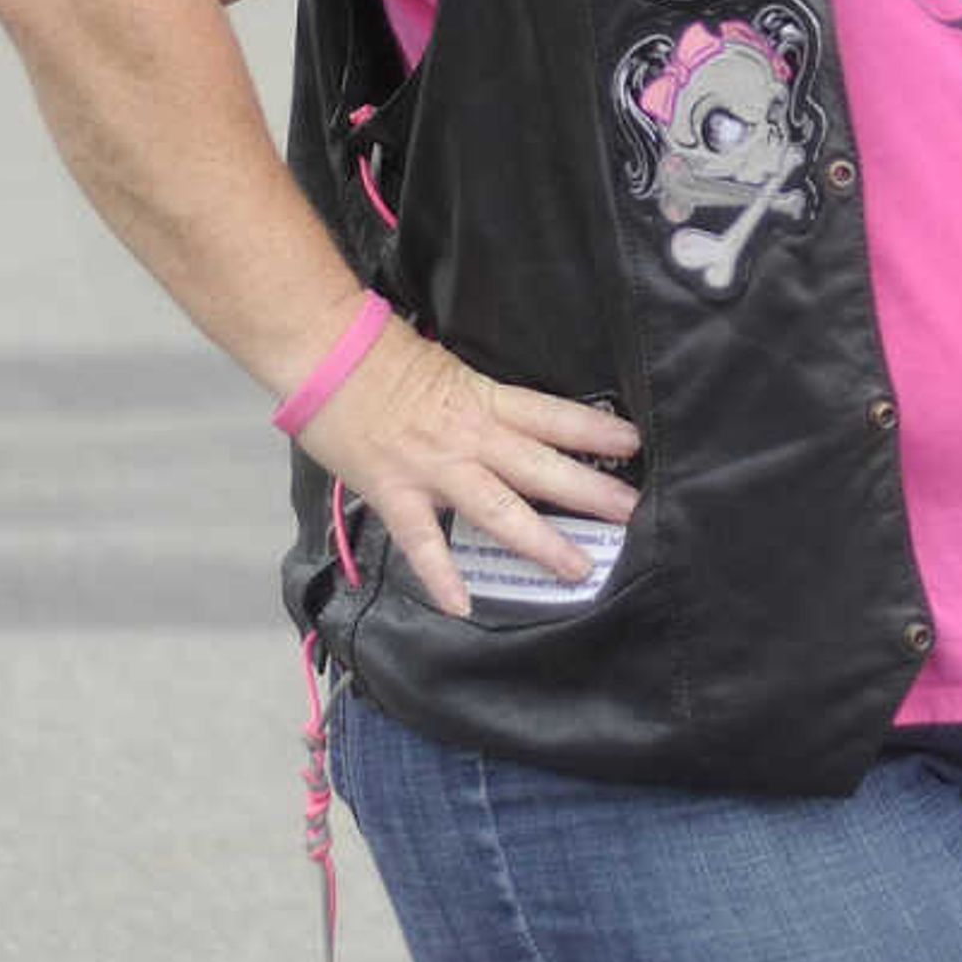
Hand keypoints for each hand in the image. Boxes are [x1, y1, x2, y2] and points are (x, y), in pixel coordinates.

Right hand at [290, 324, 643, 617]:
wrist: (326, 354)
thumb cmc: (383, 354)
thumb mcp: (448, 367)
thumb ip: (480, 400)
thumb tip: (510, 419)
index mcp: (484, 399)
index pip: (553, 415)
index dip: (595, 430)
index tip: (635, 444)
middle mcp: (470, 437)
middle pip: (541, 467)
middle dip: (590, 491)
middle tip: (633, 512)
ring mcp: (435, 469)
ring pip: (499, 509)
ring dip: (540, 541)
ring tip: (578, 568)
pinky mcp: (396, 493)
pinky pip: (423, 542)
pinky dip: (441, 575)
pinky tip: (462, 607)